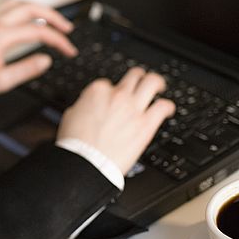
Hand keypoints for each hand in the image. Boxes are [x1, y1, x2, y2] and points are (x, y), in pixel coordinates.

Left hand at [0, 0, 77, 100]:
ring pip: (18, 2)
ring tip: (51, 19)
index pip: (39, 32)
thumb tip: (46, 60)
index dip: (59, 41)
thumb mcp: (0, 82)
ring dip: (38, 8)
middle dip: (54, 16)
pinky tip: (27, 17)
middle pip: (31, 8)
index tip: (69, 51)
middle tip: (67, 29)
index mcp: (0, 36)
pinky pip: (6, 5)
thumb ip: (26, 70)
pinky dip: (22, 7)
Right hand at [57, 68, 175, 173]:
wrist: (87, 161)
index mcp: (97, 91)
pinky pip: (163, 107)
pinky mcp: (146, 124)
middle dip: (138, 77)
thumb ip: (84, 105)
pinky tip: (166, 110)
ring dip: (156, 82)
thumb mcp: (71, 115)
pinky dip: (167, 106)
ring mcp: (133, 108)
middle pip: (133, 76)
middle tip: (141, 80)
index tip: (111, 99)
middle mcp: (117, 95)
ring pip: (152, 82)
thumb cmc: (76, 142)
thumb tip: (89, 106)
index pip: (107, 83)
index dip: (110, 92)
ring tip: (159, 87)